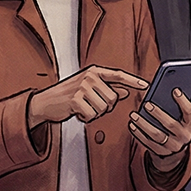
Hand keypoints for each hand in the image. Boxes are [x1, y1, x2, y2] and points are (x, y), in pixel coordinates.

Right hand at [27, 66, 147, 125]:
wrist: (45, 102)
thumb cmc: (68, 96)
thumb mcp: (88, 89)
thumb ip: (106, 89)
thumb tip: (124, 91)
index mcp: (93, 72)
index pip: (117, 75)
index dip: (132, 80)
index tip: (145, 84)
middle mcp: (89, 77)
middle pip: (113, 98)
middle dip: (104, 107)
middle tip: (91, 105)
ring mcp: (82, 87)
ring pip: (104, 108)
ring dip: (95, 113)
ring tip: (83, 108)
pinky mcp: (76, 100)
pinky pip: (93, 115)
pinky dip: (86, 118)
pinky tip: (77, 112)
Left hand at [129, 90, 190, 168]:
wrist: (176, 150)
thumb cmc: (179, 125)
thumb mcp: (185, 116)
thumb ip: (185, 102)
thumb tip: (185, 85)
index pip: (189, 112)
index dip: (183, 101)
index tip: (175, 90)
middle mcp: (184, 137)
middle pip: (171, 125)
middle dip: (158, 114)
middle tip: (147, 104)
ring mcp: (172, 146)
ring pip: (157, 135)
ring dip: (144, 124)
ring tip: (134, 115)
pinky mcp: (160, 152)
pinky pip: (148, 143)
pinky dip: (138, 134)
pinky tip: (132, 125)